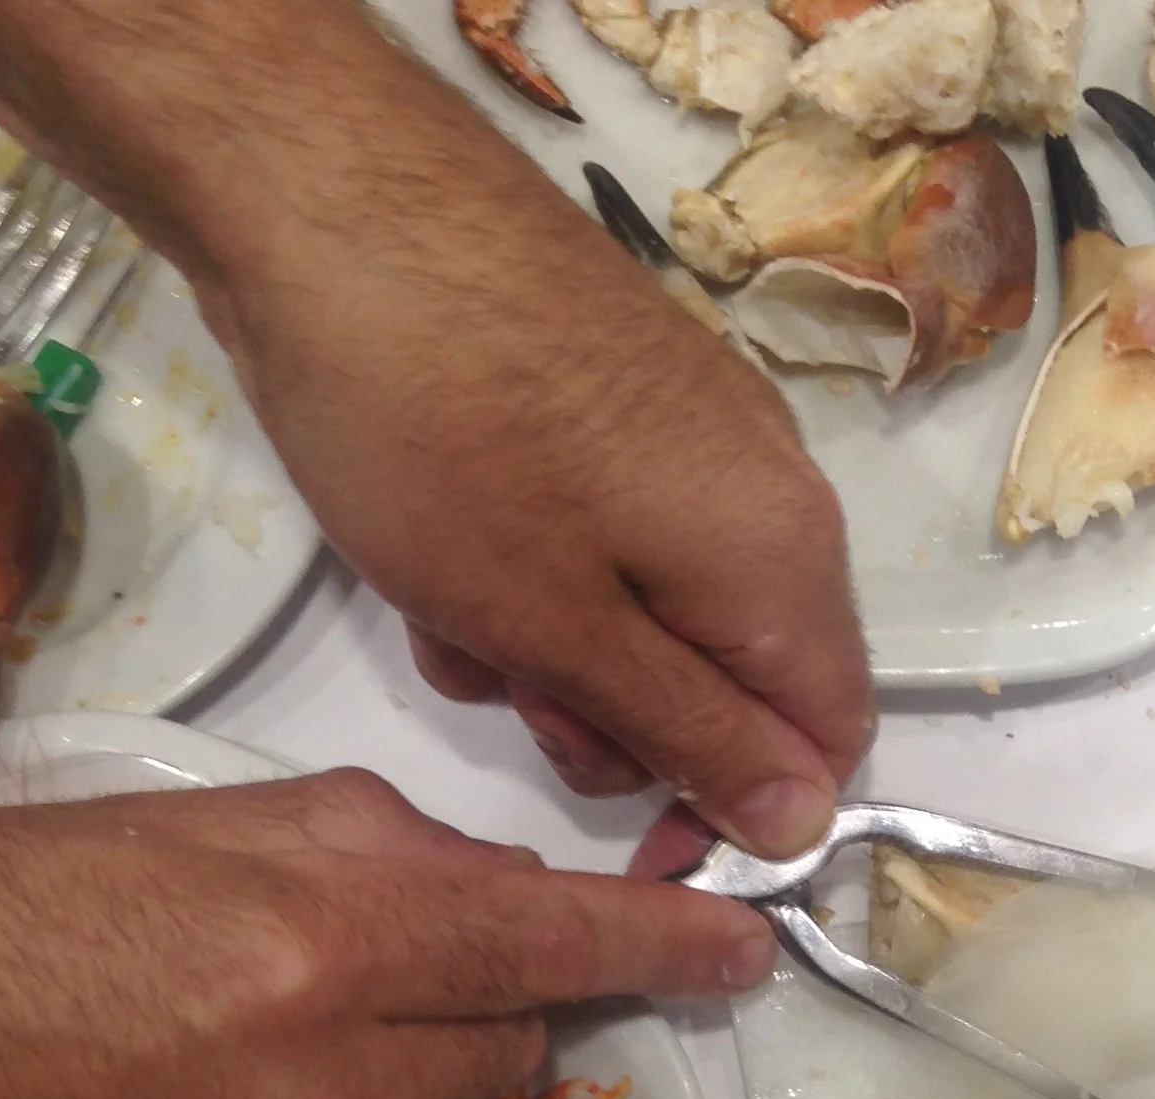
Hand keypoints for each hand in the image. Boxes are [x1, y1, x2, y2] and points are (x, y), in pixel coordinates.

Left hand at [0, 0, 874, 856]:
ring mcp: (698, 437)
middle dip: (629, 726)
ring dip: (562, 657)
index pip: (828, 744)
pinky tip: (440, 558)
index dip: (745, 817)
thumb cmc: (443, 438)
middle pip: (742, 682)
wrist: (326, 196)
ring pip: (661, 616)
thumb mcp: (562, 631)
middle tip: (516, 706)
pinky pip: (612, 540)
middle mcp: (773, 497)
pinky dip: (538, 580)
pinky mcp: (620, 398)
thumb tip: (805, 825)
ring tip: (453, 620)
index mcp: (786, 565)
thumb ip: (694, 738)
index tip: (633, 845)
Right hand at [0, 772, 776, 1098]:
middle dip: (479, 1000)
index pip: (552, 944)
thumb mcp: (167, 830)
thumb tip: (485, 887)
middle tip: (377, 970)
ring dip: (378, 1081)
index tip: (740, 951)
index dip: (662, 947)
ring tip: (225, 1049)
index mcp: (319, 940)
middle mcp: (334, 1083)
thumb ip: (359, 849)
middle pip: (507, 1040)